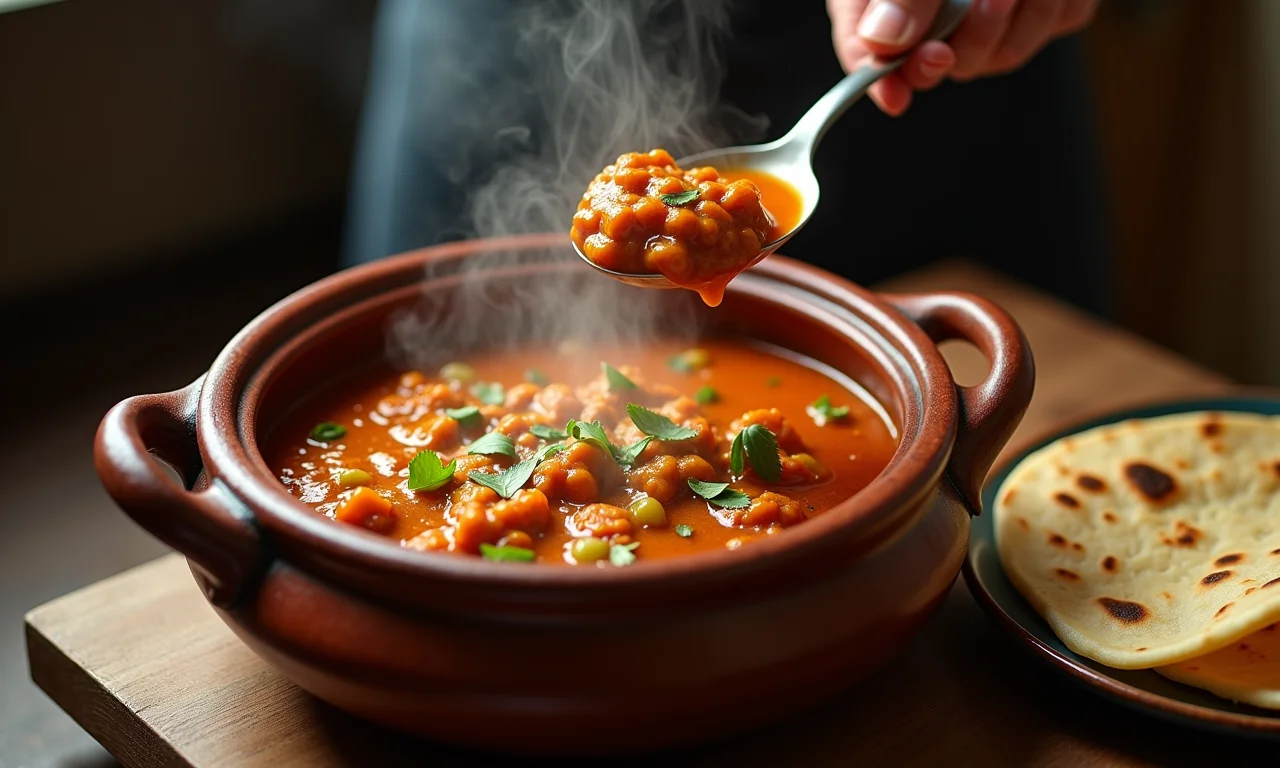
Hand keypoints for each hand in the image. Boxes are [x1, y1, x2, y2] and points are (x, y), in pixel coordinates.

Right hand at [827, 0, 1098, 115]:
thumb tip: (882, 38)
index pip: (867, 46)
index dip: (877, 77)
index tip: (895, 96)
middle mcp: (932, 2)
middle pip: (936, 60)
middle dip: (960, 43)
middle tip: (982, 2)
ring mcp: (990, 5)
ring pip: (997, 54)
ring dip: (1011, 21)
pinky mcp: (1047, 1)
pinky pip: (1051, 23)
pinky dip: (1051, 3)